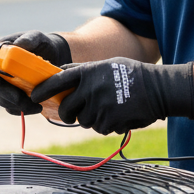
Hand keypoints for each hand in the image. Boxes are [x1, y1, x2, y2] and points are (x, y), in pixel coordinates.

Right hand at [0, 30, 71, 114]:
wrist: (54, 56)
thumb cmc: (41, 44)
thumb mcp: (37, 37)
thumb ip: (29, 39)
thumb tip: (18, 46)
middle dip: (6, 94)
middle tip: (23, 100)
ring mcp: (4, 84)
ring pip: (1, 99)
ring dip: (15, 105)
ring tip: (36, 106)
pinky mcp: (12, 96)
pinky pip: (10, 107)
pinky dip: (20, 110)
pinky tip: (35, 109)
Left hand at [31, 58, 193, 134]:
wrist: (158, 88)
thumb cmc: (132, 75)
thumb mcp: (106, 65)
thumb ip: (84, 72)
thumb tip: (61, 76)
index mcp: (88, 71)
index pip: (57, 80)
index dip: (43, 89)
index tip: (34, 96)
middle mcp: (90, 88)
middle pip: (66, 108)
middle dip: (67, 114)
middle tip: (71, 114)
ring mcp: (99, 105)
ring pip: (84, 120)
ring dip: (92, 118)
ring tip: (108, 108)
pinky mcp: (109, 120)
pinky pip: (100, 128)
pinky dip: (107, 125)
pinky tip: (118, 115)